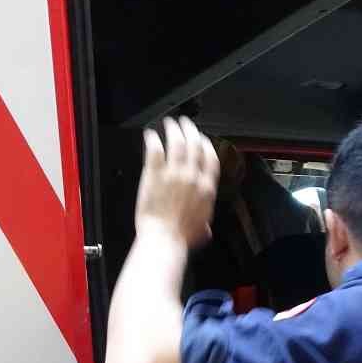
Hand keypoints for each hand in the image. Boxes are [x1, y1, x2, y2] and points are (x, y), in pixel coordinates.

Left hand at [135, 117, 219, 248]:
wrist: (164, 239)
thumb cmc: (181, 239)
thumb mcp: (201, 232)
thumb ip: (204, 225)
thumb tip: (206, 229)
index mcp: (206, 189)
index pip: (211, 158)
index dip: (207, 145)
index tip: (202, 140)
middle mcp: (192, 177)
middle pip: (195, 145)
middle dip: (190, 131)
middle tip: (185, 124)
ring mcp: (174, 173)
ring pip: (177, 142)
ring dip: (173, 130)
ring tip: (169, 123)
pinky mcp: (155, 174)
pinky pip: (155, 150)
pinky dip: (152, 139)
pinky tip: (150, 134)